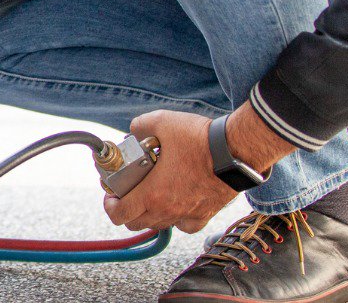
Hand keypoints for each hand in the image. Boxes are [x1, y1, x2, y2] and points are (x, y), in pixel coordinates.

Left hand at [104, 110, 237, 233]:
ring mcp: (187, 214)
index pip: (119, 214)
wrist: (237, 151)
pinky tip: (176, 206)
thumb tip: (134, 130)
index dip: (110, 206)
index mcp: (151, 193)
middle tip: (129, 194)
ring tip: (150, 197)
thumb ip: (140, 126)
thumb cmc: (200, 139)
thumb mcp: (162, 122)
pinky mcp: (205, 214)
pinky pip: (185, 226)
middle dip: (127, 210)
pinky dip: (177, 220)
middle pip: (136, 223)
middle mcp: (167, 209)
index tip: (111, 196)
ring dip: (149, 215)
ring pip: (159, 225)